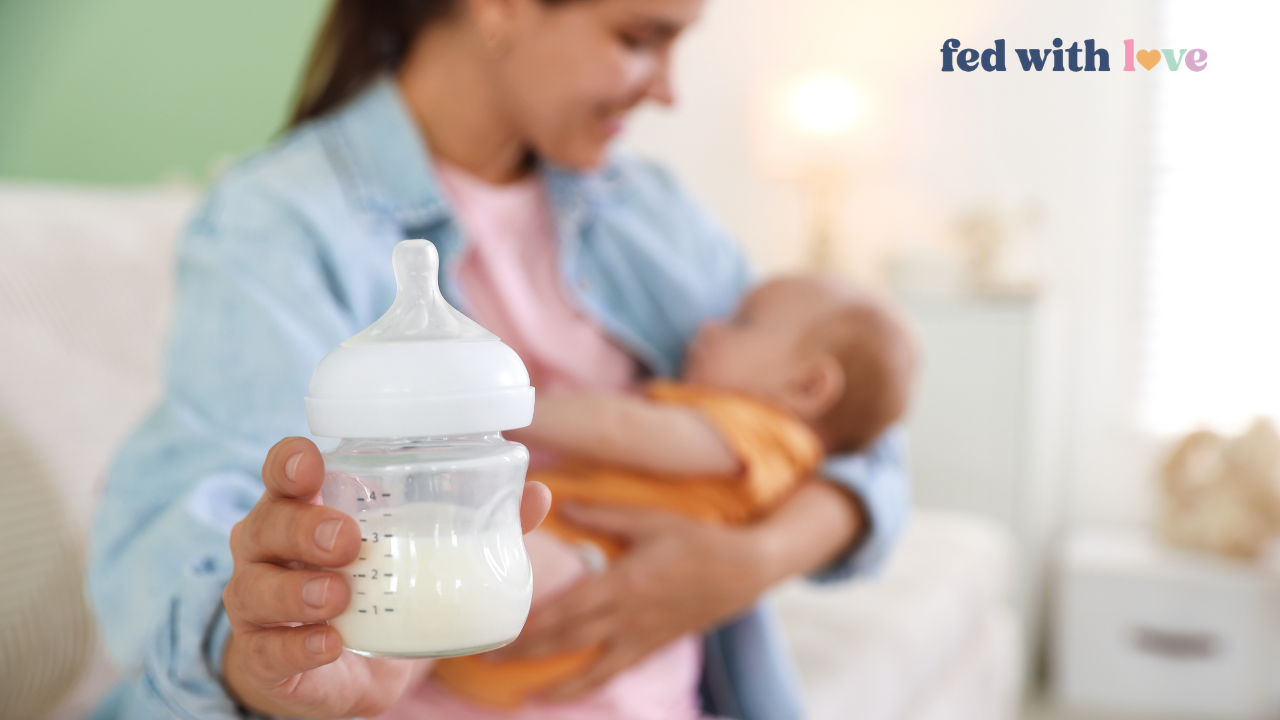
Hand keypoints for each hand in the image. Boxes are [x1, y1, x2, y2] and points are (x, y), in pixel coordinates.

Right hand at [222, 436, 550, 717]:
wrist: (338, 673)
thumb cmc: (372, 591)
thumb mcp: (416, 554)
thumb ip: (474, 523)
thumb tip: (537, 494)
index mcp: (306, 509)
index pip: (284, 472)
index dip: (291, 462)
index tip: (315, 464)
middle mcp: (269, 550)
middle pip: (267, 524)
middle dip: (303, 527)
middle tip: (348, 540)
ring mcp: (257, 603)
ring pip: (255, 588)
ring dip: (298, 589)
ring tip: (338, 594)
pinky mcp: (263, 656)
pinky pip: (267, 650)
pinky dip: (299, 646)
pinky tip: (331, 643)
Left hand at [492, 502, 775, 700]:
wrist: (745, 570)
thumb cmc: (697, 539)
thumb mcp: (650, 519)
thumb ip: (603, 515)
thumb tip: (562, 505)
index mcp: (624, 582)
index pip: (566, 608)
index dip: (530, 622)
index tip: (499, 627)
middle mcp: (629, 615)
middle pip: (568, 639)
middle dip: (526, 651)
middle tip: (488, 657)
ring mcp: (642, 636)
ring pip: (590, 667)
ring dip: (554, 680)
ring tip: (522, 689)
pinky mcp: (654, 645)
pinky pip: (615, 671)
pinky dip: (587, 685)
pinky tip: (566, 691)